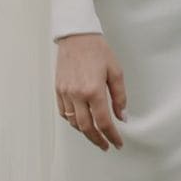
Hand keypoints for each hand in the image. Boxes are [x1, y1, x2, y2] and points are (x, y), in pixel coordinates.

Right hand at [55, 33, 127, 150]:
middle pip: (86, 127)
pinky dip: (72, 121)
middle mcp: (77, 94)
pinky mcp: (58, 89)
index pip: (103, 121)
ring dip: (85, 132)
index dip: (112, 135)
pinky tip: (80, 121)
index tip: (117, 143)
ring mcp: (65, 92)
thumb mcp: (116, 71)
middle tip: (106, 145)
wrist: (77, 36)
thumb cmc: (97, 50)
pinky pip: (63, 112)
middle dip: (97, 140)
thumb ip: (120, 96)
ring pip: (73, 122)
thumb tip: (122, 116)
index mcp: (94, 90)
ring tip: (95, 134)